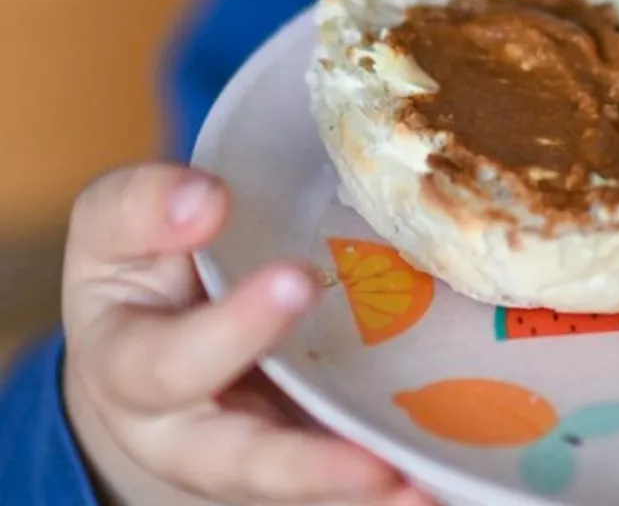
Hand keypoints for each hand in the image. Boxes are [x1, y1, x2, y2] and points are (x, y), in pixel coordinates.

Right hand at [61, 164, 436, 504]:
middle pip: (237, 462)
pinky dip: (391, 484)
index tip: (296, 279)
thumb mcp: (117, 223)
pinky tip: (441, 482)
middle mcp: (184, 434)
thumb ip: (146, 206)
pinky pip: (343, 476)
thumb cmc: (140, 265)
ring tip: (424, 491)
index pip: (167, 361)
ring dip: (361, 492)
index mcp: (129, 368)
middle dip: (304, 461)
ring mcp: (247, 454)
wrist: (151, 322)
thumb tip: (207, 201)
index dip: (232, 327)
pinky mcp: (301, 454)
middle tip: (375, 459)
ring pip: (297, 487)